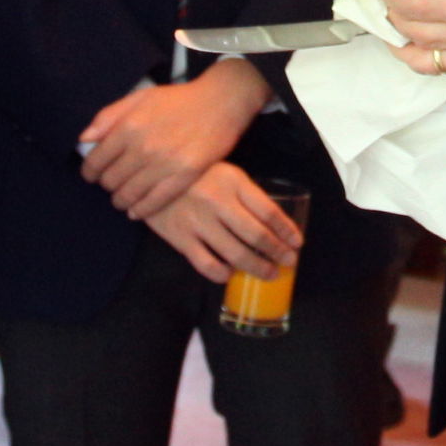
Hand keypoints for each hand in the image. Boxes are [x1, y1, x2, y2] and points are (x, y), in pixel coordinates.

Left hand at [77, 59, 267, 221]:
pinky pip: (155, 202)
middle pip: (111, 180)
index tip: (91, 174)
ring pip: (130, 194)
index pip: (96, 160)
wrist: (220, 102)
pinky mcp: (184, 176)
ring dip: (120, 200)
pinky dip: (141, 210)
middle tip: (111, 184)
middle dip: (106, 185)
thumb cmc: (178, 99)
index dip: (89, 172)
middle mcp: (144, 147)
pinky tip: (136, 211)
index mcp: (129, 126)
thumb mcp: (139, 97)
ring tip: (121, 199)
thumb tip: (84, 139)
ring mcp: (164, 164)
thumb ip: (108, 116)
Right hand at [144, 160, 302, 281]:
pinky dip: (222, 274)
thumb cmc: (195, 173)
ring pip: (236, 254)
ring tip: (268, 273)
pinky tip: (230, 274)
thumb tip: (276, 224)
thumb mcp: (225, 172)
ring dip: (258, 268)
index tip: (297, 243)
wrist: (148, 172)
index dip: (288, 231)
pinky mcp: (179, 237)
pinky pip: (206, 264)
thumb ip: (247, 194)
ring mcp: (198, 221)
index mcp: (233, 181)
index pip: (269, 212)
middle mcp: (218, 202)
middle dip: (278, 253)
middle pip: (258, 236)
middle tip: (289, 263)